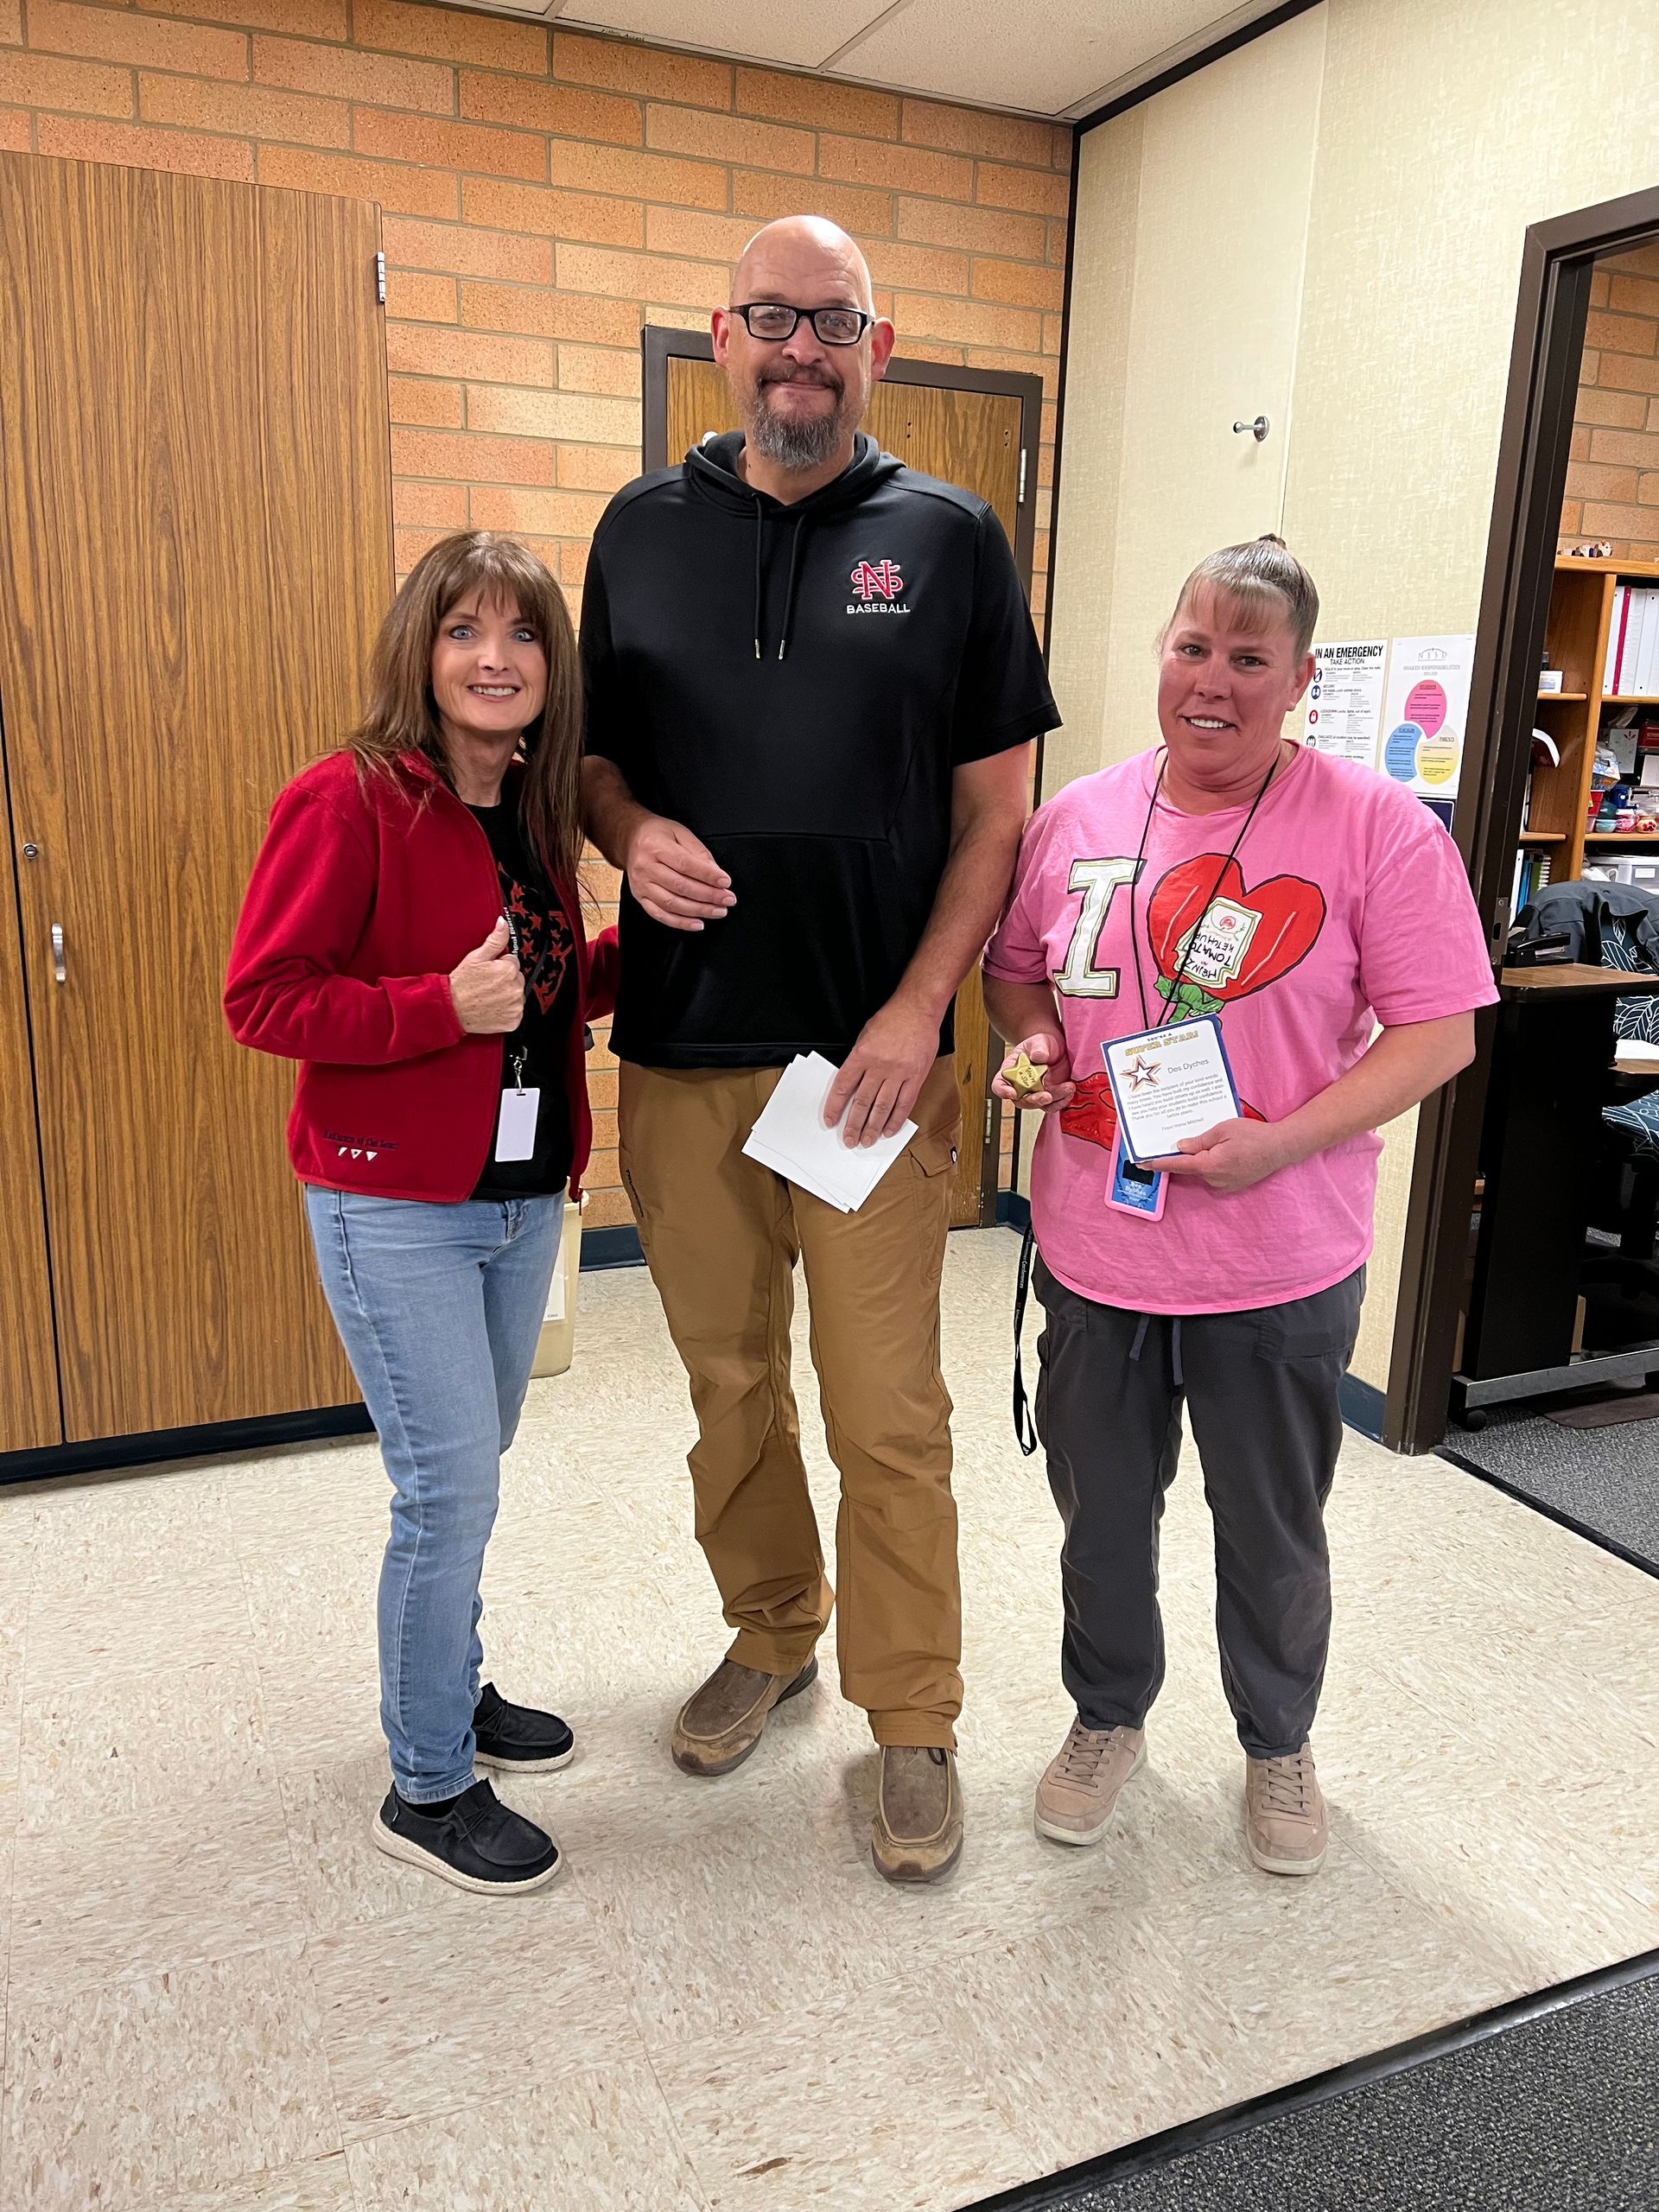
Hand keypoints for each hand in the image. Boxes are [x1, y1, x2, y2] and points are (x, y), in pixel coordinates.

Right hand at [449, 917, 523, 1034]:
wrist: (451, 1009)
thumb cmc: (461, 984)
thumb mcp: (476, 957)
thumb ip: (495, 940)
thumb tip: (503, 924)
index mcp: (508, 970)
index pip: (513, 962)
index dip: (500, 966)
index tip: (489, 973)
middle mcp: (515, 988)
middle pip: (517, 979)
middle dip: (505, 980)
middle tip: (487, 985)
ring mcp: (515, 1006)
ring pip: (516, 995)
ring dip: (507, 995)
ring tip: (489, 996)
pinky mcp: (513, 1021)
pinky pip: (515, 1012)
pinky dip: (507, 1011)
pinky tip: (493, 1007)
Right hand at [623, 812, 734, 931]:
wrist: (629, 839)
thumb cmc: (656, 834)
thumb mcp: (680, 833)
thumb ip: (699, 852)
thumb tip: (716, 873)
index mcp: (655, 846)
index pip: (685, 864)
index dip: (707, 875)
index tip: (725, 882)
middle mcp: (645, 867)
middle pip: (680, 886)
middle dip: (708, 896)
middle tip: (727, 899)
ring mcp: (641, 885)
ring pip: (672, 903)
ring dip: (698, 910)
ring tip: (717, 911)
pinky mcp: (640, 897)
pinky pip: (660, 915)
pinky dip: (680, 922)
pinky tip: (697, 923)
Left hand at [826, 994, 941, 1146]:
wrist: (918, 1008)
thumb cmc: (892, 1018)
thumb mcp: (865, 1035)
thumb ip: (858, 1060)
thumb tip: (852, 1084)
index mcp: (862, 1054)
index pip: (843, 1087)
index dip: (834, 1107)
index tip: (830, 1120)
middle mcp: (879, 1066)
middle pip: (862, 1102)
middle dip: (853, 1124)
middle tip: (849, 1139)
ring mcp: (899, 1073)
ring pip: (882, 1107)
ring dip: (873, 1127)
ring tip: (867, 1140)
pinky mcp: (915, 1077)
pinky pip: (904, 1103)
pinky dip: (896, 1119)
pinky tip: (889, 1130)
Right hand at [991, 1030, 1075, 1112]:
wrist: (1056, 1046)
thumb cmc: (1041, 1043)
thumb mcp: (1039, 1041)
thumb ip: (1038, 1047)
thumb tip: (1038, 1056)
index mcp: (1011, 1071)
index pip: (999, 1084)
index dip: (1003, 1090)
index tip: (1012, 1093)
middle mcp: (1021, 1085)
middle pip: (1021, 1101)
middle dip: (1033, 1101)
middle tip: (1047, 1095)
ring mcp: (1036, 1092)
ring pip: (1040, 1105)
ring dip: (1053, 1101)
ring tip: (1067, 1087)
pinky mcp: (1051, 1095)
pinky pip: (1054, 1104)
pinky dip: (1063, 1100)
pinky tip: (1070, 1089)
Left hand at [1152, 1118, 1295, 1193]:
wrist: (1281, 1148)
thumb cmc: (1255, 1136)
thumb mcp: (1224, 1129)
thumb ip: (1199, 1140)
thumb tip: (1180, 1146)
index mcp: (1211, 1164)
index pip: (1178, 1165)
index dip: (1159, 1163)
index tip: (1143, 1163)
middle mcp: (1215, 1178)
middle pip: (1190, 1167)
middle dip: (1183, 1155)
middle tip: (1178, 1141)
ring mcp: (1224, 1184)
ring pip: (1202, 1170)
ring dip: (1201, 1158)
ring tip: (1215, 1142)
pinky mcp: (1232, 1184)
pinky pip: (1214, 1173)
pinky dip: (1212, 1163)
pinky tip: (1222, 1151)